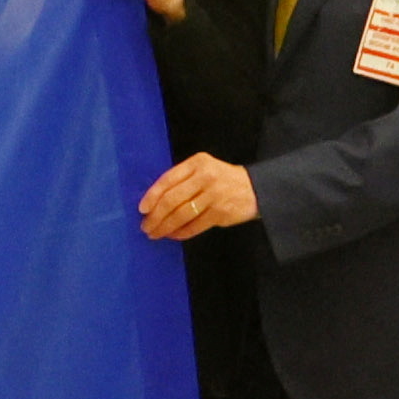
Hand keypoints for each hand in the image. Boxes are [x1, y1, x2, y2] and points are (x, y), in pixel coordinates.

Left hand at [138, 152, 258, 241]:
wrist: (256, 188)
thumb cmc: (222, 179)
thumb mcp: (204, 169)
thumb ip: (183, 179)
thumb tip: (155, 202)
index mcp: (197, 163)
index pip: (168, 179)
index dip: (152, 196)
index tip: (142, 209)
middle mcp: (205, 177)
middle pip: (172, 199)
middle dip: (156, 216)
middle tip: (146, 227)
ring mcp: (214, 195)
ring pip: (182, 214)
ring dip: (166, 226)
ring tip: (156, 233)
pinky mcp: (221, 212)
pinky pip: (195, 225)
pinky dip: (182, 232)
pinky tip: (174, 235)